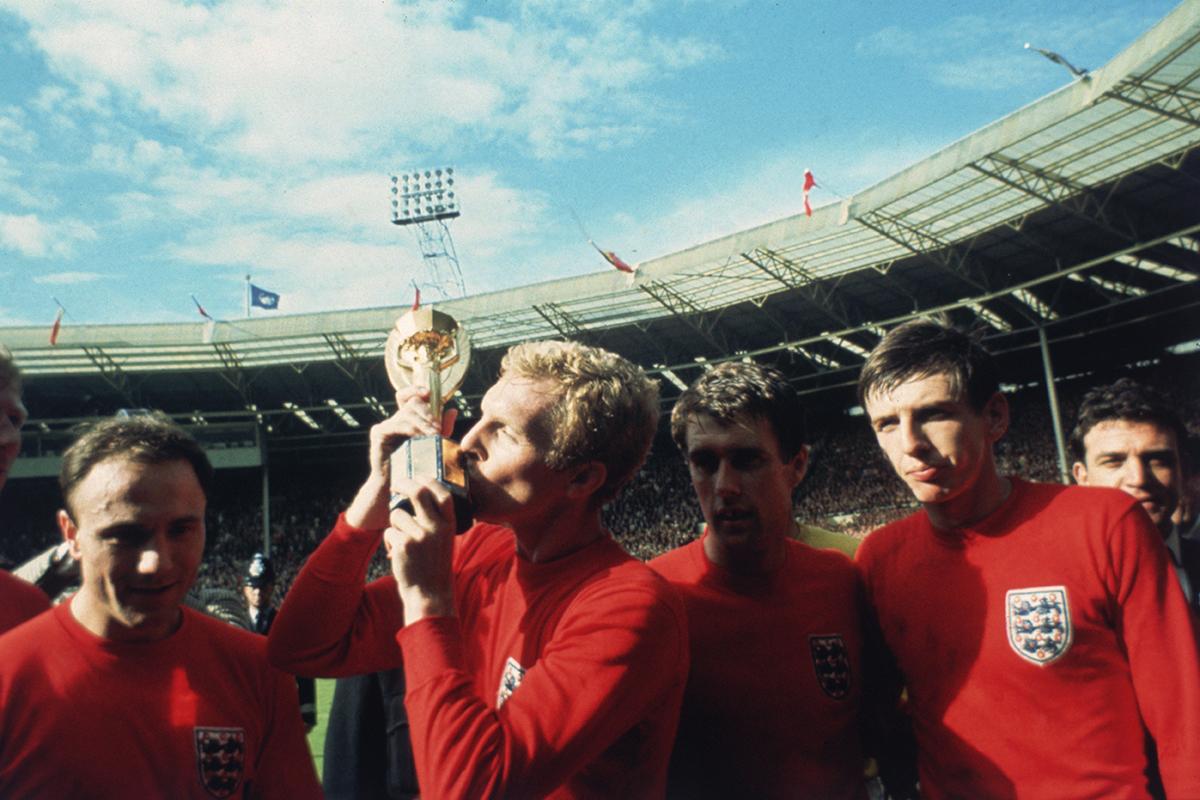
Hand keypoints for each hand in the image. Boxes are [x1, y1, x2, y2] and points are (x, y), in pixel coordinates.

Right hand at [344, 387, 455, 529]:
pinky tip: (419, 437)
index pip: (411, 396)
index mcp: (410, 419)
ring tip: (433, 434)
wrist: (399, 487)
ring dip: (422, 422)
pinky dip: (410, 428)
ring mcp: (387, 424)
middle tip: (438, 429)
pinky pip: (395, 424)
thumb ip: (443, 428)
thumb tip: (453, 410)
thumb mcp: (435, 446)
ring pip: (406, 412)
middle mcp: (397, 419)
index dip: (418, 389)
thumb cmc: (418, 468)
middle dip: (428, 413)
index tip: (428, 392)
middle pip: (413, 403)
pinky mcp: (379, 433)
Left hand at [385, 475, 457, 624]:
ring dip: (394, 524)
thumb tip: (418, 494)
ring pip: (397, 514)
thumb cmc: (434, 564)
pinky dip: (390, 540)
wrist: (429, 593)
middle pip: (418, 493)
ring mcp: (420, 536)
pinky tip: (398, 554)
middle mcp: (437, 528)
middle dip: (404, 484)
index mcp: (449, 525)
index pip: (442, 494)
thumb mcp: (444, 540)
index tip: (418, 476)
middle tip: (396, 484)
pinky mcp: (404, 545)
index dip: (429, 481)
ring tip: (402, 541)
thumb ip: (436, 520)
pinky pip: (389, 531)